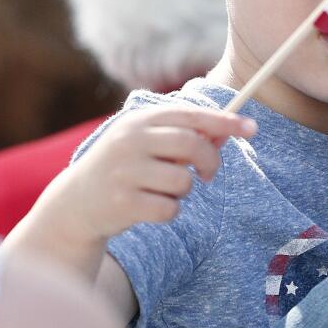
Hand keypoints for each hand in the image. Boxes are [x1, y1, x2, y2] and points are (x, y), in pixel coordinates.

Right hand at [63, 105, 255, 244]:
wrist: (76, 203)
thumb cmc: (125, 168)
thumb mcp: (147, 143)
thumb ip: (183, 135)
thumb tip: (230, 129)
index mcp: (139, 121)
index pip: (191, 115)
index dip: (224, 121)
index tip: (251, 127)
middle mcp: (130, 141)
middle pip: (192, 144)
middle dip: (210, 161)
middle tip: (208, 173)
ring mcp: (125, 172)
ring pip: (183, 181)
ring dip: (183, 191)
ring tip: (162, 191)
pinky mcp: (122, 202)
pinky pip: (169, 209)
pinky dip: (168, 211)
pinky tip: (149, 207)